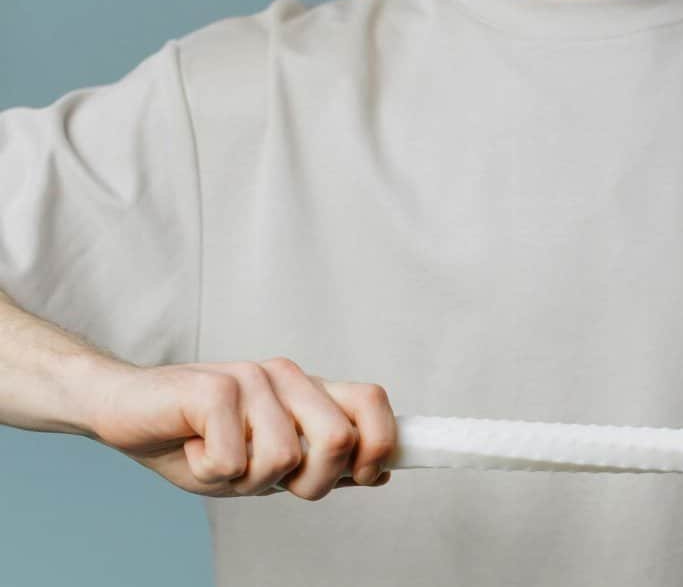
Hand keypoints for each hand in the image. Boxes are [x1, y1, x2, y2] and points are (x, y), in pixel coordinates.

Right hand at [85, 357, 396, 499]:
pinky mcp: (214, 388)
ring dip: (248, 480)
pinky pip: (234, 461)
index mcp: (308, 391)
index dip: (381, 444)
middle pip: (339, 439)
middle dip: (310, 482)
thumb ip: (320, 462)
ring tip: (219, 458)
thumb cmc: (197, 437)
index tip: (366, 476)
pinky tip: (194, 449)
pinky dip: (210, 472)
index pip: (372, 402)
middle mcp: (287, 377)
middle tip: (267, 478)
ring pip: (284, 458)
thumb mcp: (266, 460)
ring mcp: (252, 379)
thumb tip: (380, 472)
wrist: (124, 412)